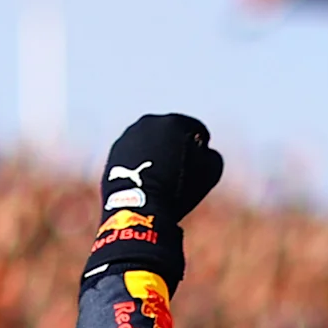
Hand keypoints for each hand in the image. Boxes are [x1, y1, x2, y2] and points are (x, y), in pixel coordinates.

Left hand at [85, 113, 224, 283]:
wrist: (140, 205)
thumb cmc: (178, 189)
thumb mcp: (210, 172)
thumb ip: (212, 155)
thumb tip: (204, 151)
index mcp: (175, 122)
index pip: (196, 129)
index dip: (202, 144)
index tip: (201, 158)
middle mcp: (150, 122)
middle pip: (170, 131)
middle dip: (177, 144)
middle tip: (181, 166)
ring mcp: (129, 135)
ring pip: (150, 141)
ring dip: (157, 151)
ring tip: (162, 174)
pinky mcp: (115, 150)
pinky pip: (134, 152)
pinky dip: (140, 160)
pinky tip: (146, 177)